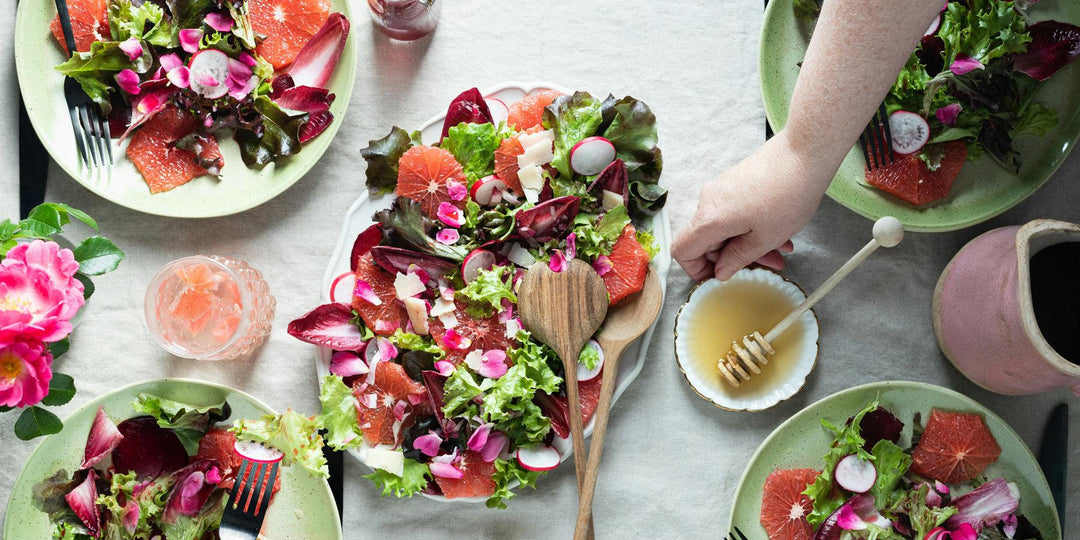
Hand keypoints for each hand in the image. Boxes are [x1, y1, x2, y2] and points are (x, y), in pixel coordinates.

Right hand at [672, 131, 830, 280]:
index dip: (696, 270)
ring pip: (726, 228)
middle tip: (766, 266)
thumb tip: (721, 272)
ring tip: (780, 250)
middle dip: (735, 258)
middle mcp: (708, 202)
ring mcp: (721, 190)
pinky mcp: (734, 182)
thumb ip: (737, 259)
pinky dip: (752, 227)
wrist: (804, 153)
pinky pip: (734, 213)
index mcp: (710, 219)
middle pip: (708, 241)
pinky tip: (779, 232)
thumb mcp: (764, 238)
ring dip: (749, 243)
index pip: (682, 250)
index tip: (720, 277)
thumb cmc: (787, 194)